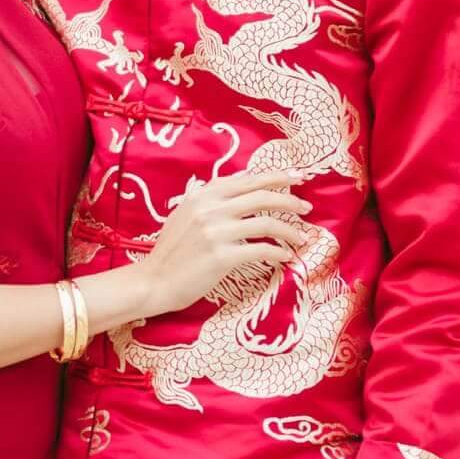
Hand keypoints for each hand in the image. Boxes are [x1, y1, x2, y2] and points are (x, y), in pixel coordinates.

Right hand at [130, 170, 316, 318]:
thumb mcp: (185, 214)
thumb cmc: (170, 252)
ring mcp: (216, 232)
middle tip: (306, 209)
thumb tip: (242, 189)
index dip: (276, 177)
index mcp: (203, 194)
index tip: (297, 178)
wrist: (154, 281)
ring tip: (301, 238)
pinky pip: (262, 250)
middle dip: (290, 201)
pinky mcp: (222, 256)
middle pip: (262, 197)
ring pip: (266, 222)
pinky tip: (286, 257)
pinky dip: (278, 253)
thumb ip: (210, 200)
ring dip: (289, 230)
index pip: (247, 179)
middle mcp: (211, 208)